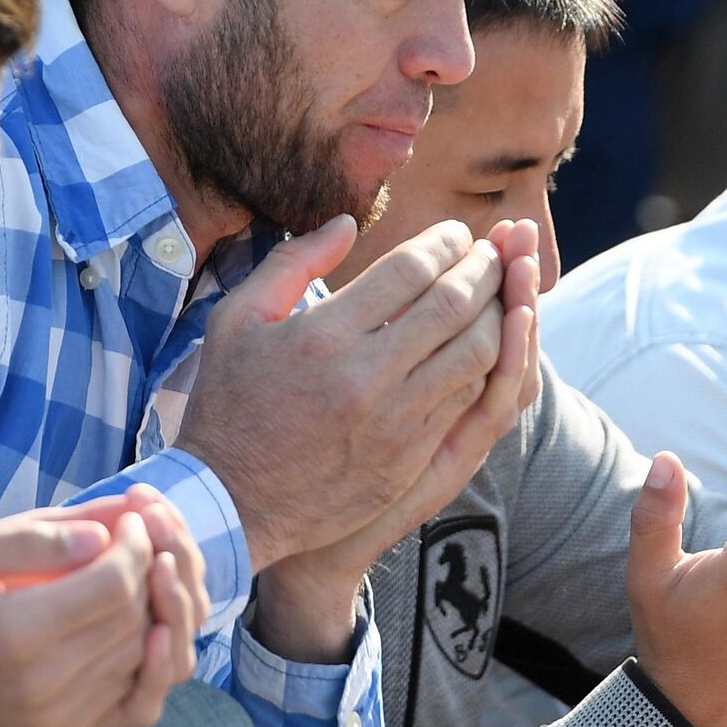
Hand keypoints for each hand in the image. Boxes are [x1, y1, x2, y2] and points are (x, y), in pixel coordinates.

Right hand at [0, 497, 199, 726]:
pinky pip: (121, 695)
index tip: (129, 518)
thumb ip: (30, 539)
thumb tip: (103, 534)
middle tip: (135, 539)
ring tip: (126, 574)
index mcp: (17, 633)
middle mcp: (43, 685)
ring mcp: (51, 720)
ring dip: (145, 612)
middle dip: (147, 572)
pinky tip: (116, 622)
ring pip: (135, 658)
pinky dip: (132, 654)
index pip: (115, 583)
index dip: (135, 544)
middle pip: (133, 619)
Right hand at [178, 216, 514, 571]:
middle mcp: (364, 376)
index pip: (409, 269)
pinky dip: (487, 366)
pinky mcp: (407, 459)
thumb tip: (346, 223)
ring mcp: (392, 422)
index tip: (456, 234)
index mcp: (323, 335)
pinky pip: (467, 401)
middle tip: (492, 253)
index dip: (445, 242)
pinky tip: (485, 347)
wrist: (230, 503)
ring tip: (498, 295)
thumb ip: (292, 263)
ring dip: (497, 315)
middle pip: (454, 305)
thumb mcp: (235, 321)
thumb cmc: (228, 404)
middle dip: (484, 268)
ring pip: (475, 354)